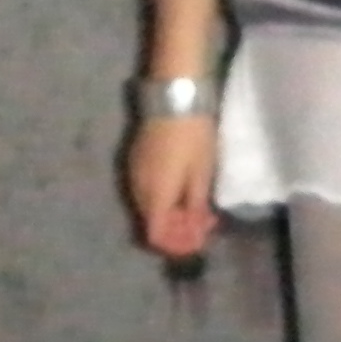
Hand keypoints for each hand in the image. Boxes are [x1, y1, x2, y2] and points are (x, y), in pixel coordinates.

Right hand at [127, 115, 219, 259]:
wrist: (175, 97)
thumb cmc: (193, 136)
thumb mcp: (202, 174)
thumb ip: (195, 207)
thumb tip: (194, 230)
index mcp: (154, 196)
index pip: (156, 236)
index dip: (176, 245)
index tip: (199, 239)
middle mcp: (137, 189)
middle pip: (152, 223)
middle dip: (179, 229)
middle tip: (207, 222)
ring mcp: (133, 172)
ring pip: (149, 206)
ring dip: (173, 213)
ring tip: (200, 206)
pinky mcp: (135, 159)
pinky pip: (147, 190)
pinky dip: (164, 197)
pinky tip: (183, 189)